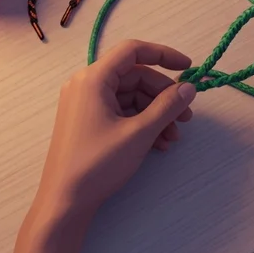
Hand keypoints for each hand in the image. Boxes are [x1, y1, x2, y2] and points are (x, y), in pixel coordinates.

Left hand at [35, 40, 196, 215]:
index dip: (163, 55)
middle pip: (134, 77)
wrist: (64, 201)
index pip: (132, 51)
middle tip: (186, 117)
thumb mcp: (138, 134)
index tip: (188, 68)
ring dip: (155, 114)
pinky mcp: (88, 122)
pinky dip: (141, 124)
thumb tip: (189, 88)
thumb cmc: (97, 163)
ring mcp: (85, 104)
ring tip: (174, 137)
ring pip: (130, 97)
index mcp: (93, 78)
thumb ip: (167, 107)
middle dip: (163, 96)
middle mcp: (86, 85)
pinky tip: (159, 144)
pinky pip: (120, 112)